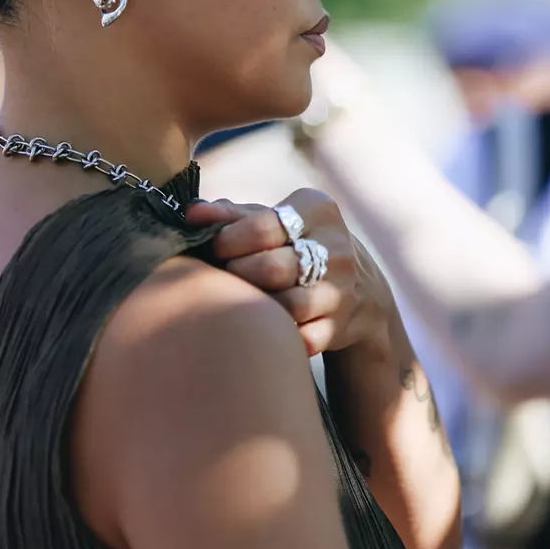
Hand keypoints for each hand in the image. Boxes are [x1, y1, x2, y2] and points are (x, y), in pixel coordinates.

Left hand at [185, 189, 393, 357]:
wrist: (358, 287)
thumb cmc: (293, 243)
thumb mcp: (270, 219)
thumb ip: (230, 215)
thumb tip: (191, 213)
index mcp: (318, 209)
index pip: (263, 227)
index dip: (228, 241)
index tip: (215, 248)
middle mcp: (337, 247)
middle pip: (272, 268)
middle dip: (238, 274)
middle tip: (224, 276)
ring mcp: (341, 289)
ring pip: (287, 306)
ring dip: (255, 306)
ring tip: (241, 299)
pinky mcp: (340, 326)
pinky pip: (302, 338)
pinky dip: (280, 336)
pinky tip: (266, 326)